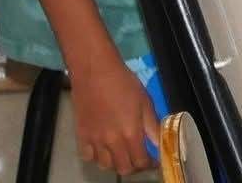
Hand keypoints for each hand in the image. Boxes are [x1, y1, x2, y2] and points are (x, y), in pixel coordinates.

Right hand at [70, 60, 158, 174]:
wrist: (95, 72)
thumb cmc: (123, 83)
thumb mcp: (145, 102)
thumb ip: (152, 126)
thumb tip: (160, 142)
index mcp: (130, 134)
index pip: (140, 162)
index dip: (149, 165)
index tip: (154, 161)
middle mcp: (111, 142)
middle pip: (123, 168)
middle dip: (135, 167)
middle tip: (140, 159)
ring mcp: (94, 140)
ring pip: (105, 165)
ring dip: (116, 163)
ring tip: (123, 154)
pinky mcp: (81, 135)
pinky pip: (88, 156)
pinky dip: (97, 157)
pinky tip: (104, 149)